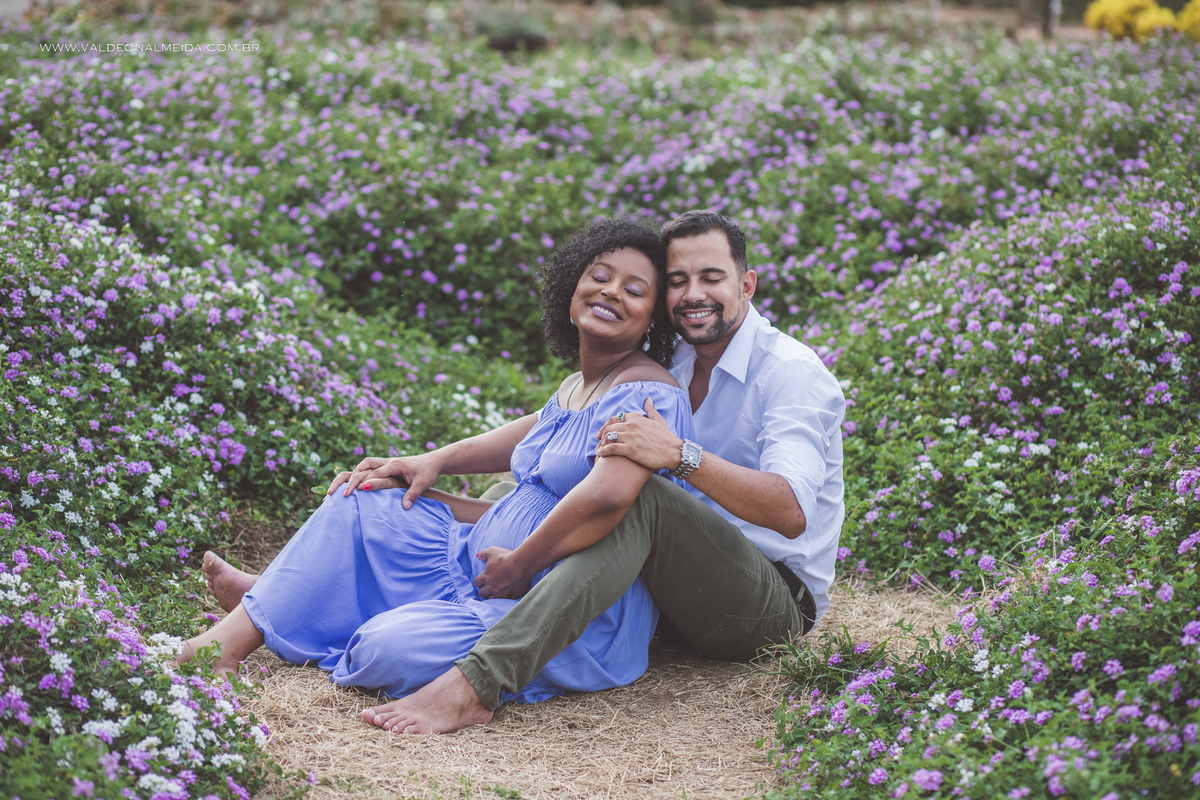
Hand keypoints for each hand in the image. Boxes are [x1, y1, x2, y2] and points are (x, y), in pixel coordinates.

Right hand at [325, 454, 440, 508]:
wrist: (433, 462)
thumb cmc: (428, 472)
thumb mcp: (422, 484)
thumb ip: (412, 495)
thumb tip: (404, 508)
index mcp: (395, 464)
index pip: (376, 472)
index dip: (366, 481)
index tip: (356, 491)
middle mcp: (388, 462)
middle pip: (364, 466)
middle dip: (352, 479)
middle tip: (341, 493)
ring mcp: (386, 463)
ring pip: (364, 464)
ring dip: (353, 473)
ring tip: (342, 487)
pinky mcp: (386, 466)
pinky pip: (368, 467)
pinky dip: (359, 473)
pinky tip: (354, 484)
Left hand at [473, 547, 531, 599]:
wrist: (520, 565)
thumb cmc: (505, 557)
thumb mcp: (492, 551)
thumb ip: (483, 554)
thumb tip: (478, 556)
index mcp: (485, 577)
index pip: (477, 582)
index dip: (479, 581)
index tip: (483, 580)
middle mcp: (490, 587)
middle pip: (482, 593)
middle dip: (484, 590)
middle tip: (489, 588)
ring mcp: (500, 594)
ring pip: (491, 599)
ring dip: (492, 596)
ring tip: (496, 593)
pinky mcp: (510, 597)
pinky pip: (504, 601)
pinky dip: (504, 598)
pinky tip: (506, 594)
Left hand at [595, 398, 683, 471]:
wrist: (674, 452)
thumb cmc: (666, 438)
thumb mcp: (659, 420)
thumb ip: (651, 410)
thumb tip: (648, 399)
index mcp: (636, 417)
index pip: (615, 418)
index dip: (606, 425)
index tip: (602, 432)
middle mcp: (631, 425)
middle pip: (609, 428)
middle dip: (601, 436)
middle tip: (597, 442)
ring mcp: (630, 437)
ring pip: (608, 437)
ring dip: (601, 444)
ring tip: (598, 451)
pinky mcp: (630, 449)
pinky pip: (611, 448)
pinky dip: (604, 451)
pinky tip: (601, 455)